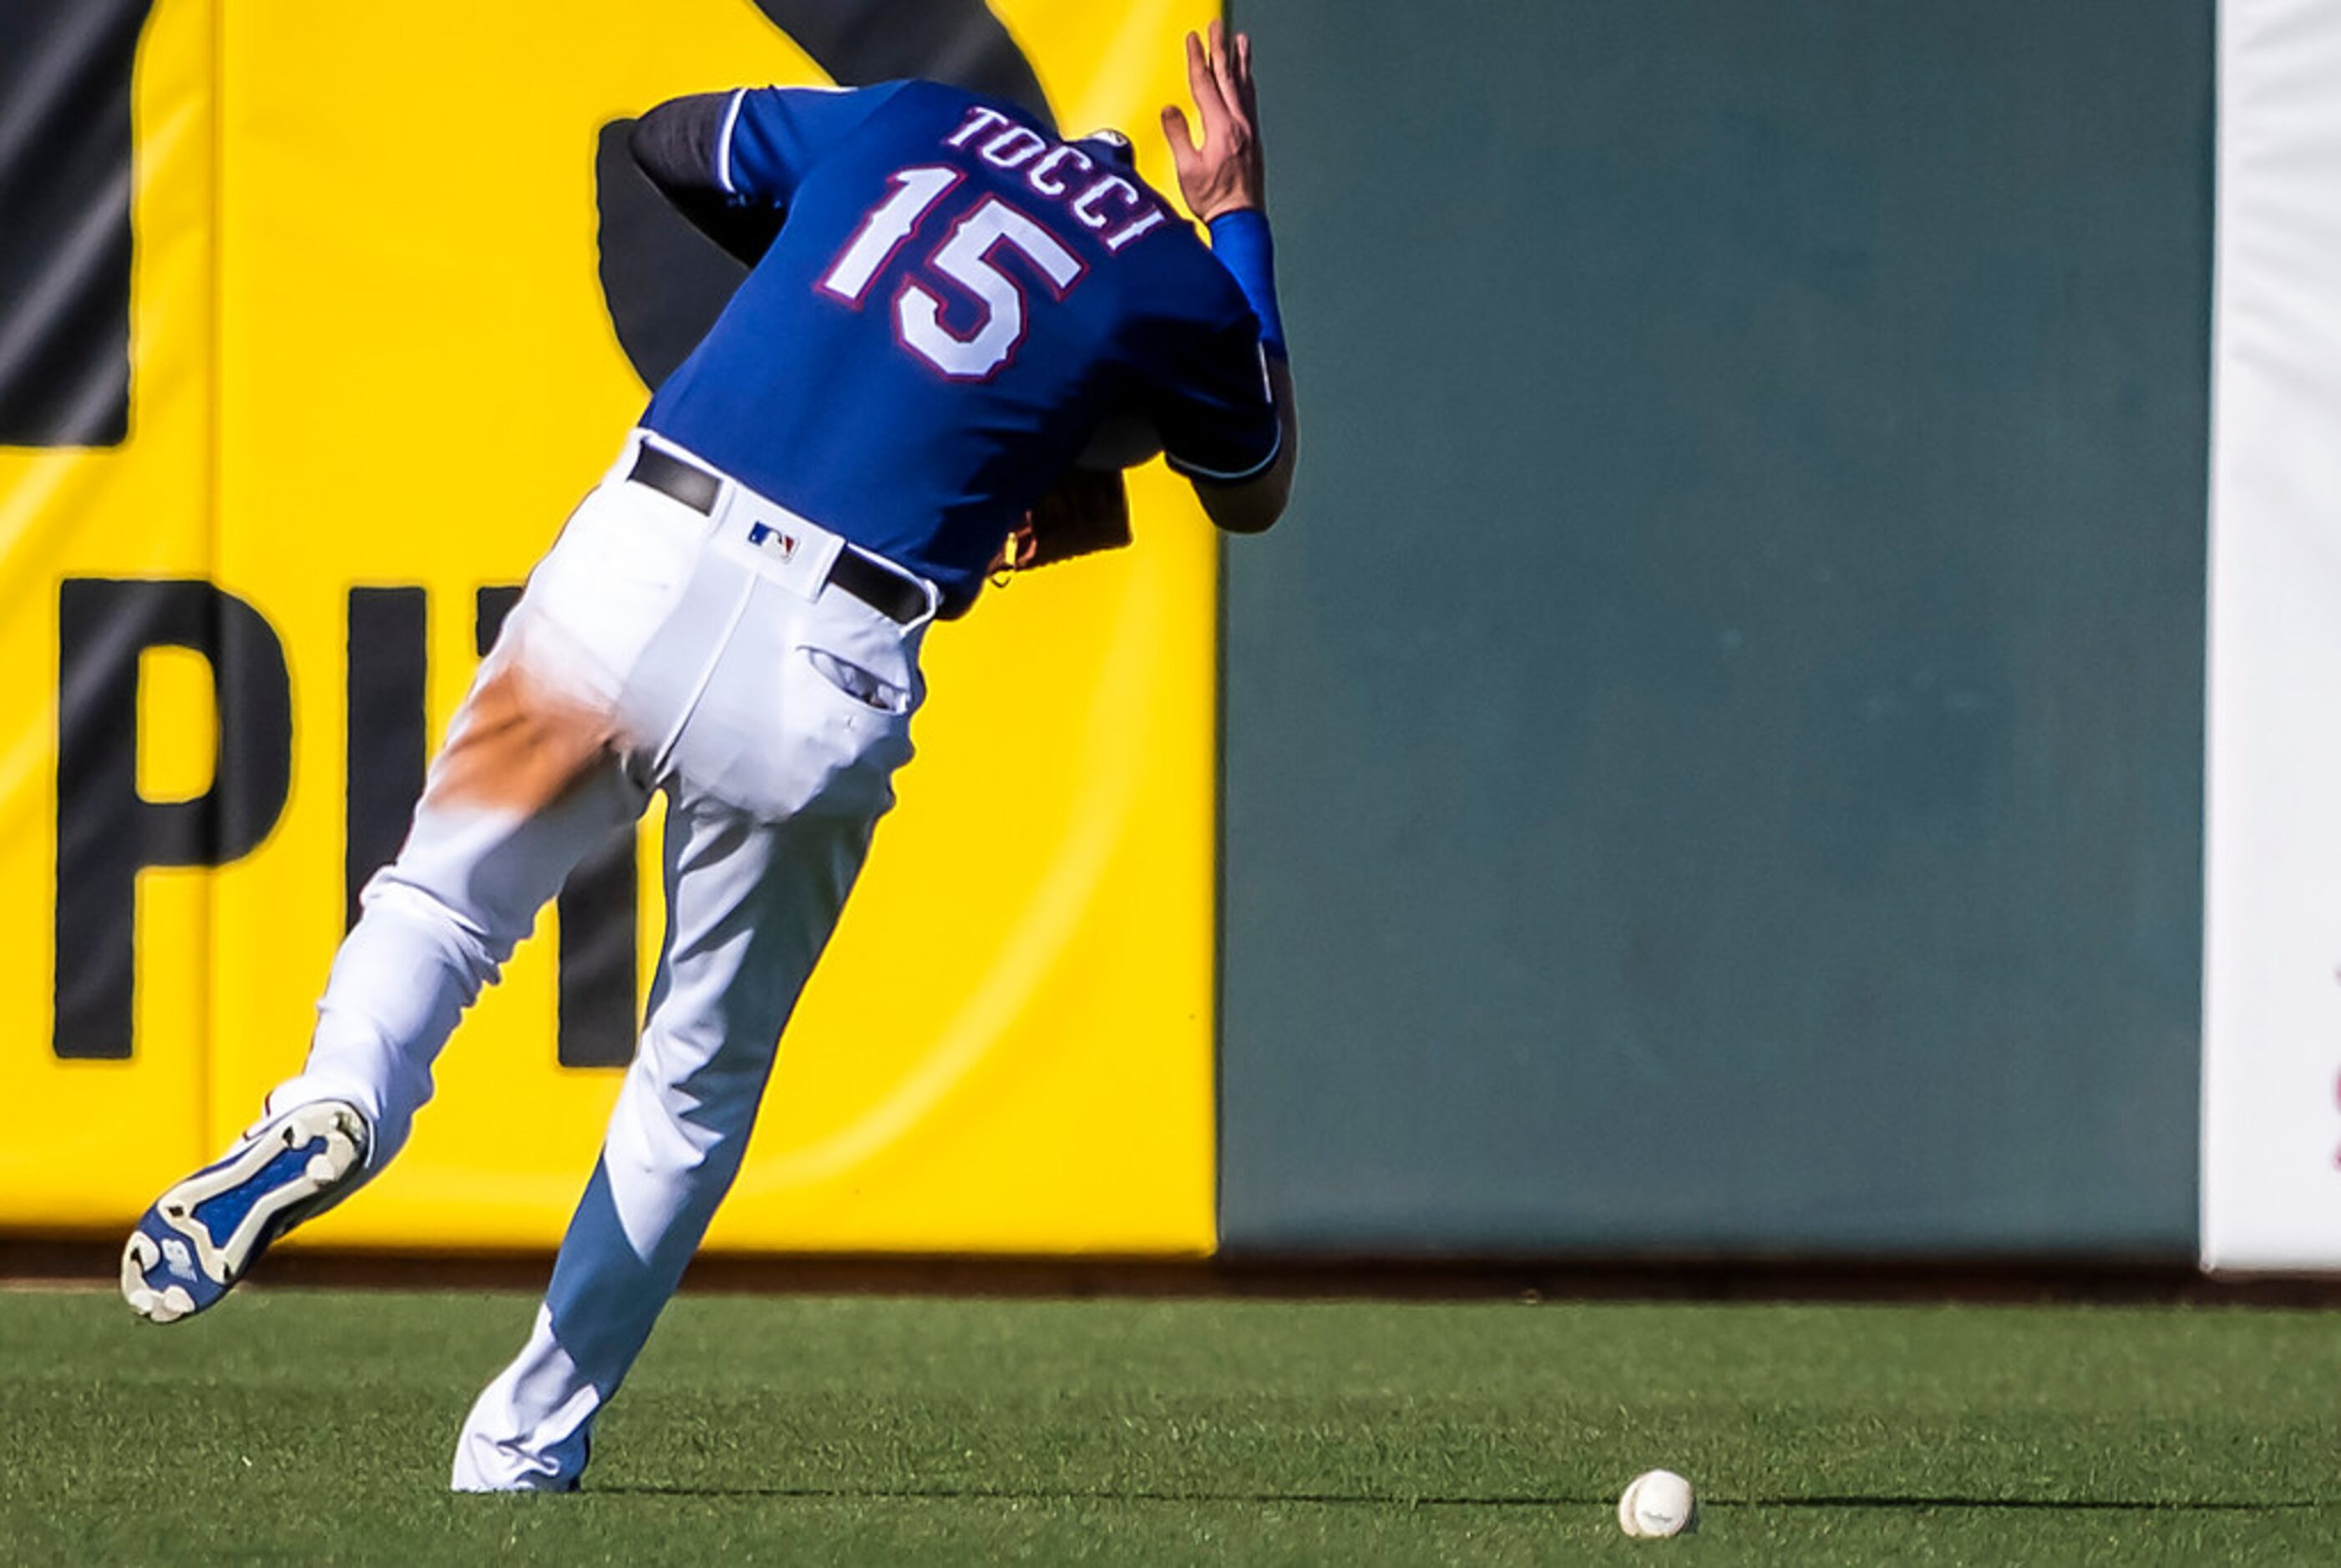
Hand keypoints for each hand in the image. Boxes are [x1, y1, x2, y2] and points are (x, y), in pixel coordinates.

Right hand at [1160, 20, 1263, 221]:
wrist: (1242, 221)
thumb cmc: (1214, 201)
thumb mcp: (1187, 171)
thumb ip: (1178, 136)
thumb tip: (1170, 110)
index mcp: (1221, 128)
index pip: (1204, 84)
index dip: (1197, 59)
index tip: (1193, 38)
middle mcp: (1239, 125)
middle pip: (1227, 77)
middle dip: (1220, 49)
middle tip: (1217, 26)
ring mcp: (1249, 131)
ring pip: (1243, 86)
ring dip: (1239, 61)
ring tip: (1240, 40)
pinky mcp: (1254, 140)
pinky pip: (1250, 101)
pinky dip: (1247, 83)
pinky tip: (1246, 78)